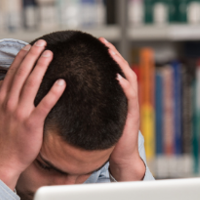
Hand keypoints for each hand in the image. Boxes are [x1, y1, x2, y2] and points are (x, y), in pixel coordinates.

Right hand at [0, 40, 65, 189]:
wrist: (2, 161)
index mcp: (0, 100)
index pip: (12, 74)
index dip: (21, 58)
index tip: (30, 47)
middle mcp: (9, 103)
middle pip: (23, 74)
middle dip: (33, 56)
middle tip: (44, 43)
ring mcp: (20, 113)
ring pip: (32, 84)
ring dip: (41, 67)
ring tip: (51, 55)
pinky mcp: (32, 123)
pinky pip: (44, 105)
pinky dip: (53, 93)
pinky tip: (61, 83)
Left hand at [101, 37, 146, 181]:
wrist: (120, 157)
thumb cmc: (106, 140)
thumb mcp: (95, 118)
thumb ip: (88, 106)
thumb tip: (67, 98)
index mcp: (116, 97)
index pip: (112, 72)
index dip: (105, 58)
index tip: (95, 45)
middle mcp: (125, 98)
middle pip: (122, 70)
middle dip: (113, 55)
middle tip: (103, 42)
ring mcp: (131, 106)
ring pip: (129, 79)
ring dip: (120, 65)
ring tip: (111, 53)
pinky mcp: (132, 115)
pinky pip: (130, 97)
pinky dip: (125, 86)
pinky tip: (118, 78)